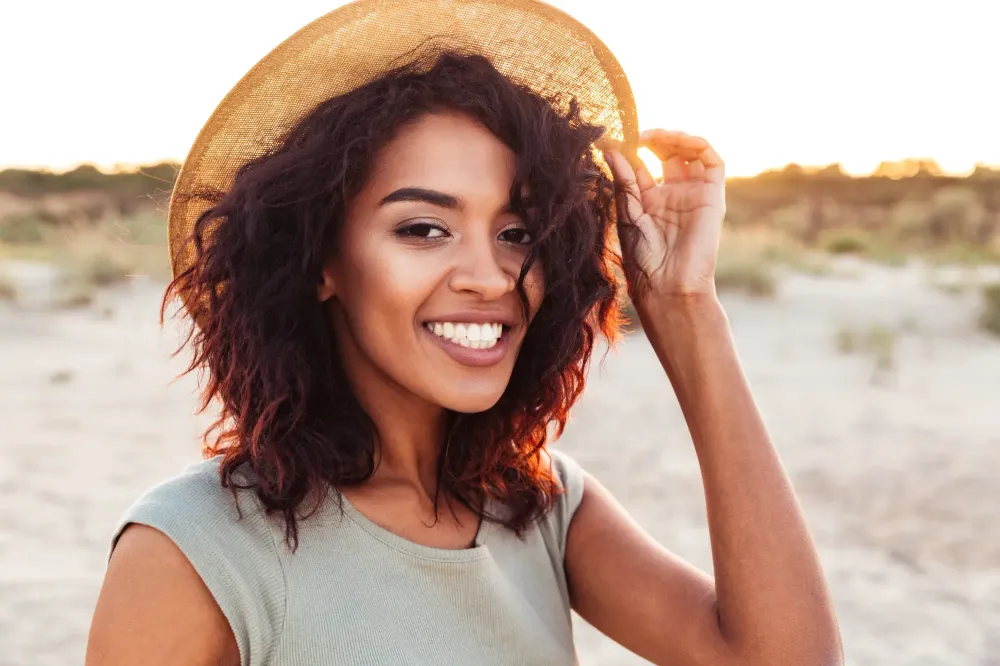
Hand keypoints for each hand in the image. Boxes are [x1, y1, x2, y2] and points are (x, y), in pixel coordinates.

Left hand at [603, 130, 725, 307]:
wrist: (669, 285)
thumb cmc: (644, 260)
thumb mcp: (628, 214)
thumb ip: (623, 181)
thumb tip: (608, 148)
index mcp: (648, 202)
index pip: (640, 165)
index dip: (628, 149)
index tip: (609, 139)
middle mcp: (672, 195)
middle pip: (666, 154)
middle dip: (652, 139)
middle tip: (635, 134)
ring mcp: (693, 194)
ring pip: (689, 153)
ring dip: (674, 137)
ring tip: (653, 135)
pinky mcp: (712, 196)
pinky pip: (712, 161)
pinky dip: (697, 144)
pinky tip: (678, 140)